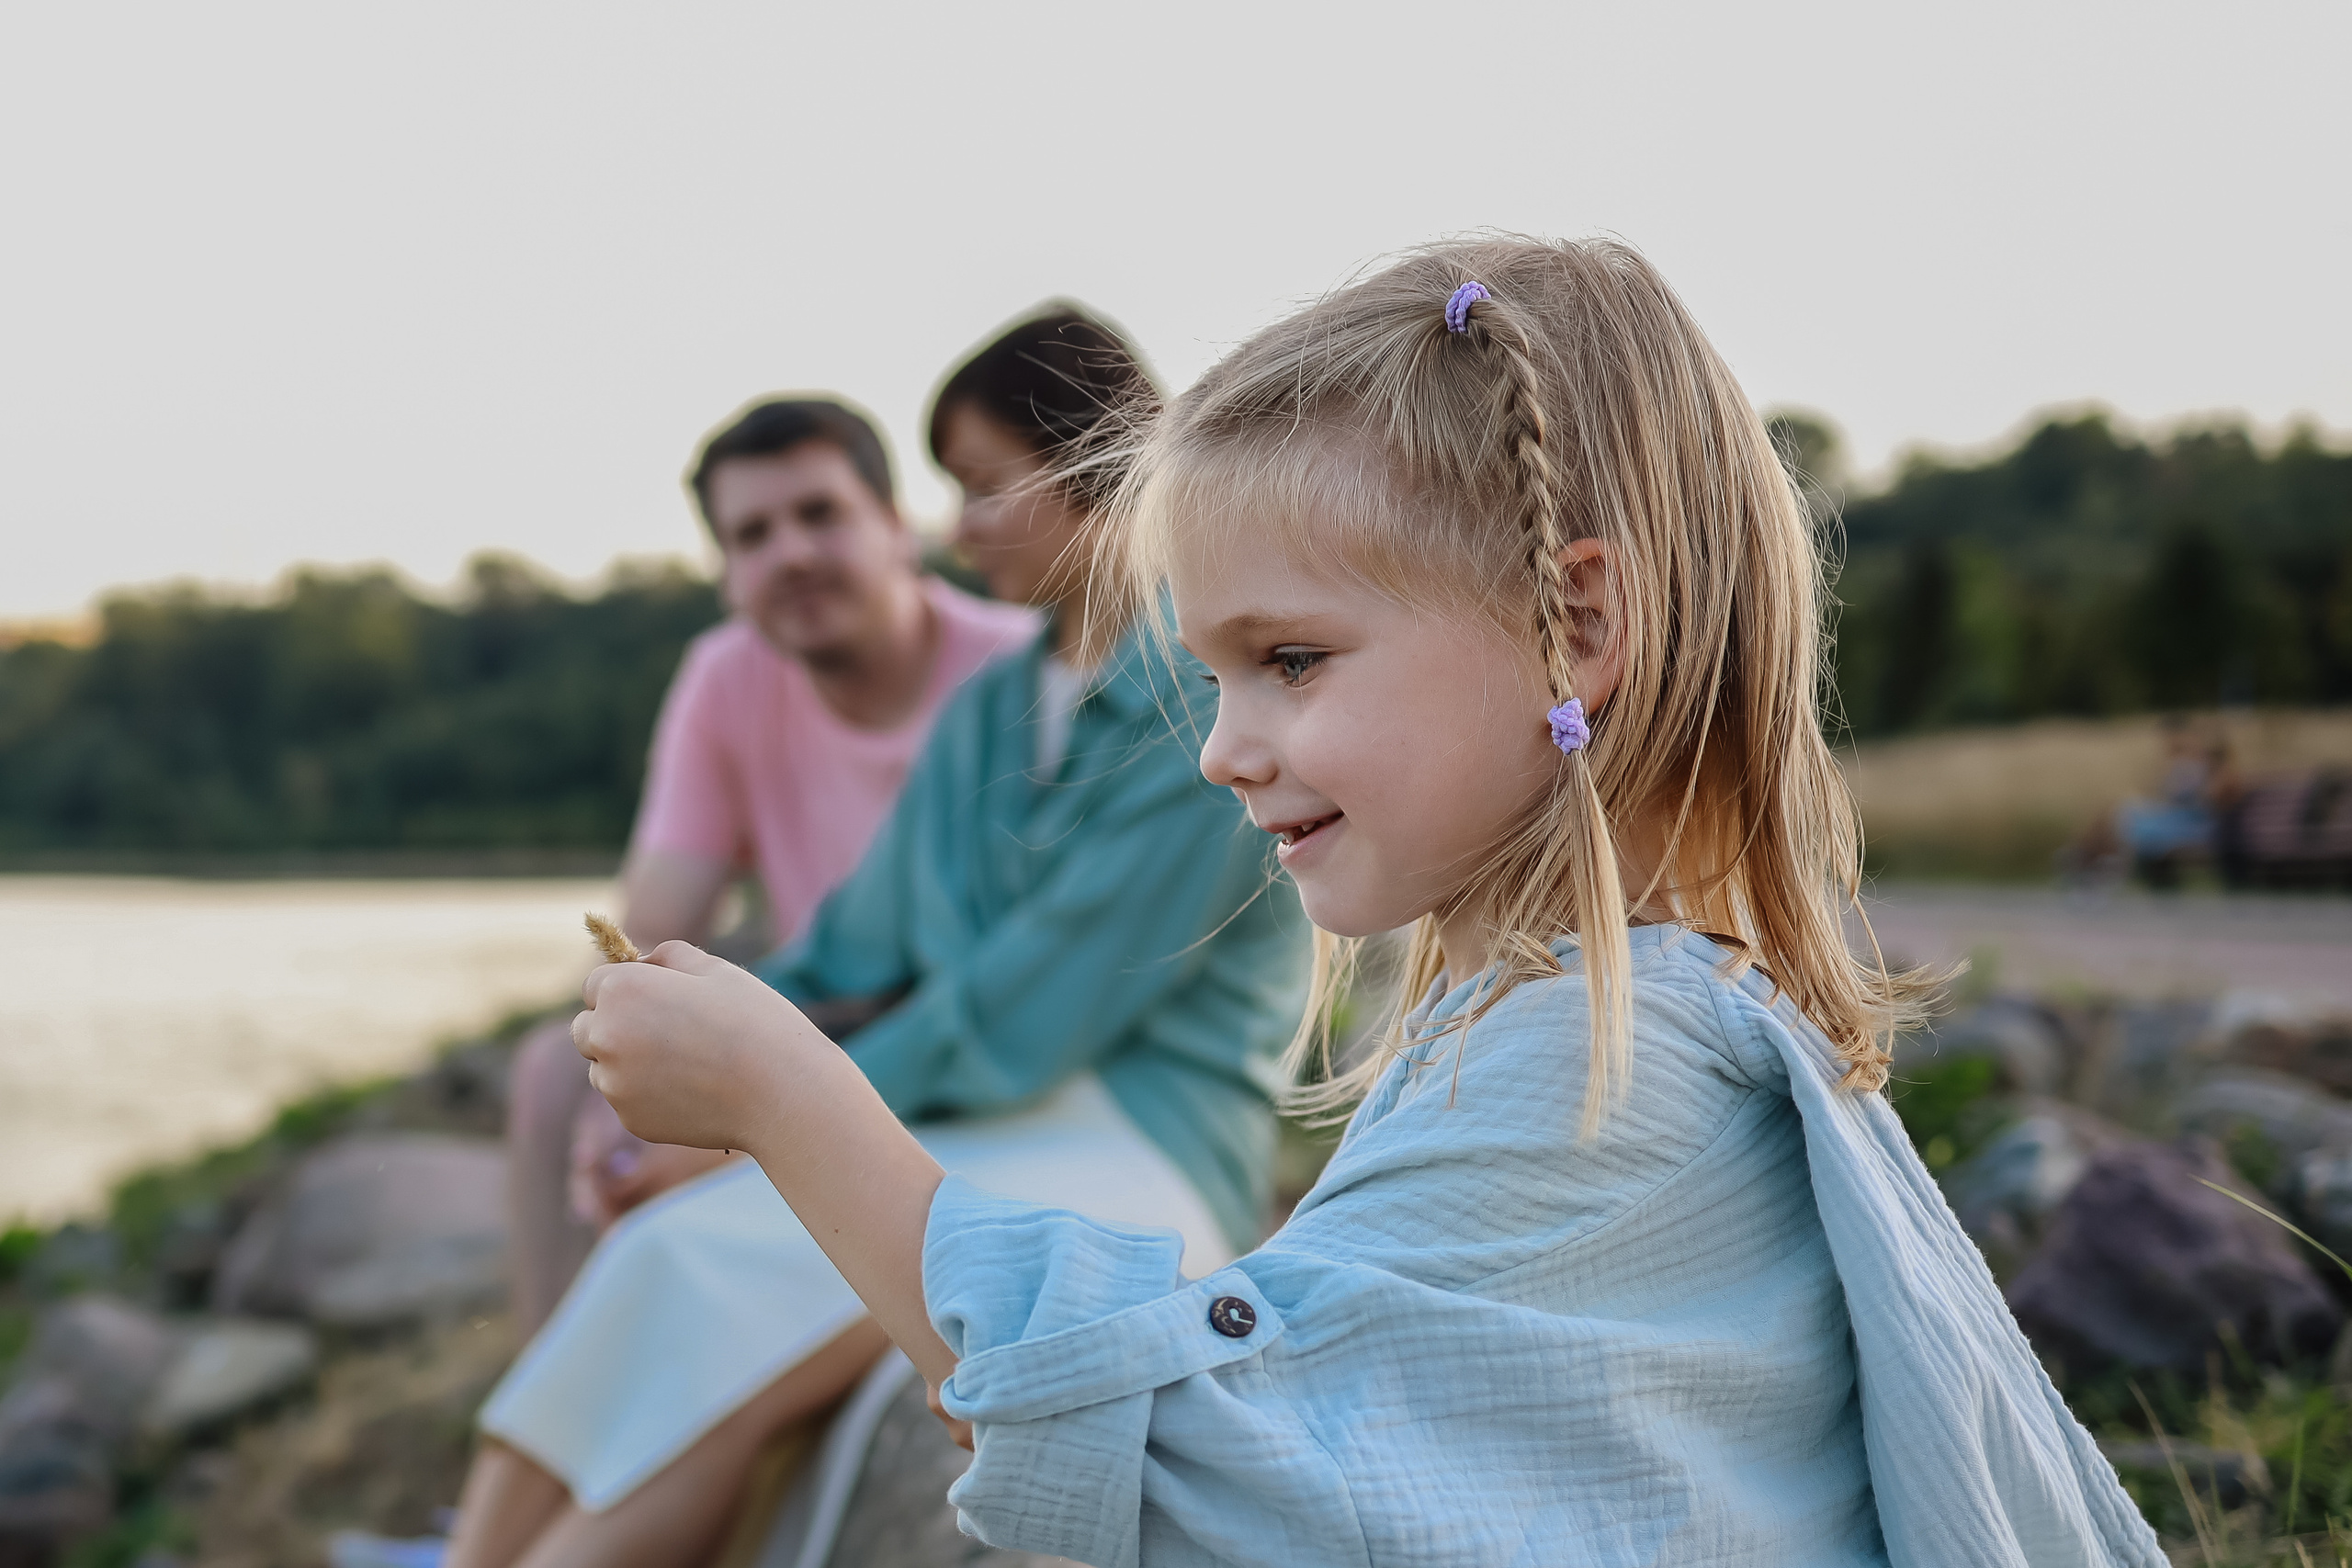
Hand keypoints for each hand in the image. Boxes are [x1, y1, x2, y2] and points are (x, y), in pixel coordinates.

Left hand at [571, 941, 829, 1152]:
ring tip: (685, 1063)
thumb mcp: (716, 971)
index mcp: (622, 991)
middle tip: (665, 1031)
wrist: (781, 1093)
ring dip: (627, 1064)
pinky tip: (693, 1091)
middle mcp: (605, 1036)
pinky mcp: (632, 1120)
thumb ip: (671, 957)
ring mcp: (615, 1084)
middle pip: (586, 1028)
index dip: (626, 986)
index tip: (657, 997)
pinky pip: (628, 1102)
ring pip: (603, 1070)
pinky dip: (649, 1096)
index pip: (595, 984)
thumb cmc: (754, 1022)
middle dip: (614, 1026)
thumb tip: (645, 961)